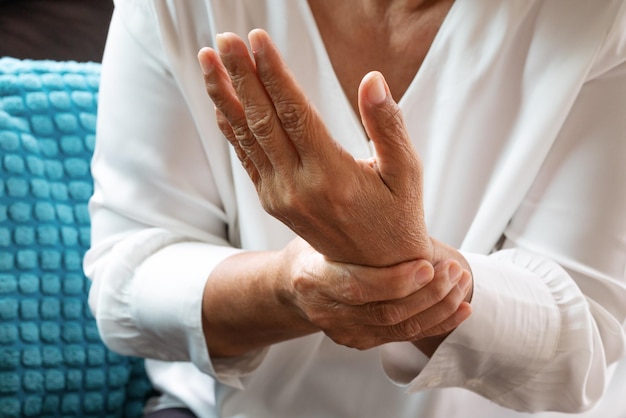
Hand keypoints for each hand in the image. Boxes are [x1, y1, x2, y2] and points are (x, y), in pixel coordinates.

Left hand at [198, 30, 431, 266]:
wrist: (374, 269)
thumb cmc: (398, 215)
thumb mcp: (407, 173)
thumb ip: (389, 126)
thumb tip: (373, 80)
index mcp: (333, 175)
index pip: (295, 112)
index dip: (273, 73)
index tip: (255, 39)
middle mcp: (299, 186)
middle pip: (263, 120)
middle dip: (240, 75)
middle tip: (222, 40)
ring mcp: (281, 196)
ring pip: (247, 138)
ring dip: (226, 97)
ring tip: (209, 62)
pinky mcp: (274, 202)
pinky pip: (247, 159)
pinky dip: (231, 130)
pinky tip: (221, 104)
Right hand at [278, 238, 471, 349]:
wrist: (291, 285)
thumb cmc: (312, 247)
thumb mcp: (321, 227)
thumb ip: (355, 223)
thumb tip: (395, 189)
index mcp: (314, 278)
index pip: (357, 287)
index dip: (396, 280)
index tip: (427, 263)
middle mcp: (327, 311)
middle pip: (385, 312)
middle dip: (428, 293)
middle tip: (455, 271)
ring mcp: (343, 331)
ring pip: (399, 328)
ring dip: (438, 307)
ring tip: (462, 284)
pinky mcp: (359, 340)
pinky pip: (403, 337)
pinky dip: (437, 323)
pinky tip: (461, 308)